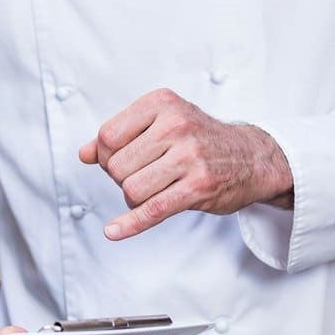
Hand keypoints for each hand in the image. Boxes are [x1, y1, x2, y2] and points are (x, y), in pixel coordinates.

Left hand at [78, 88, 293, 240]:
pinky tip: (114, 231)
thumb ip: (120, 135)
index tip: (121, 160)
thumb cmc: (199, 139)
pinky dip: (130, 225)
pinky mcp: (199, 186)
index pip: (107, 136)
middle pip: (116, 166)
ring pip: (131, 189)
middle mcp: (176, 125)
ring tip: (155, 188)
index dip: (106, 156)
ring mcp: (189, 156)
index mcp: (161, 103)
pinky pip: (152, 210)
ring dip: (135, 198)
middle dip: (122, 178)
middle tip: (146, 174)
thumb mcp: (160, 123)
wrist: (251, 156)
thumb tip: (84, 154)